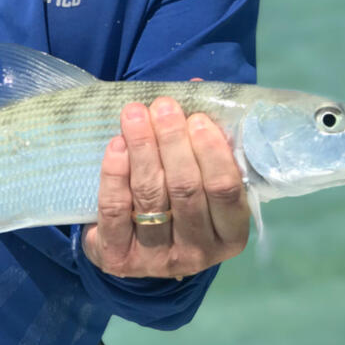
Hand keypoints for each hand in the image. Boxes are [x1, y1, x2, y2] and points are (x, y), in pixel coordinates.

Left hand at [81, 98, 249, 278]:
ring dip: (142, 149)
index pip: (225, 191)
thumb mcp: (201, 177)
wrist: (137, 249)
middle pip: (185, 190)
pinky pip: (116, 211)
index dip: (212, 153)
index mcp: (229, 233)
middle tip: (163, 106)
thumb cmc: (179, 201)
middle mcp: (198, 253)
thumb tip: (194, 85)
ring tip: (134, 114)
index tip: (197, 118)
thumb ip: (203, 137)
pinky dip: (115, 175)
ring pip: (150, 197)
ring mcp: (157, 259)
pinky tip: (117, 145)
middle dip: (173, 142)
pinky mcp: (119, 258)